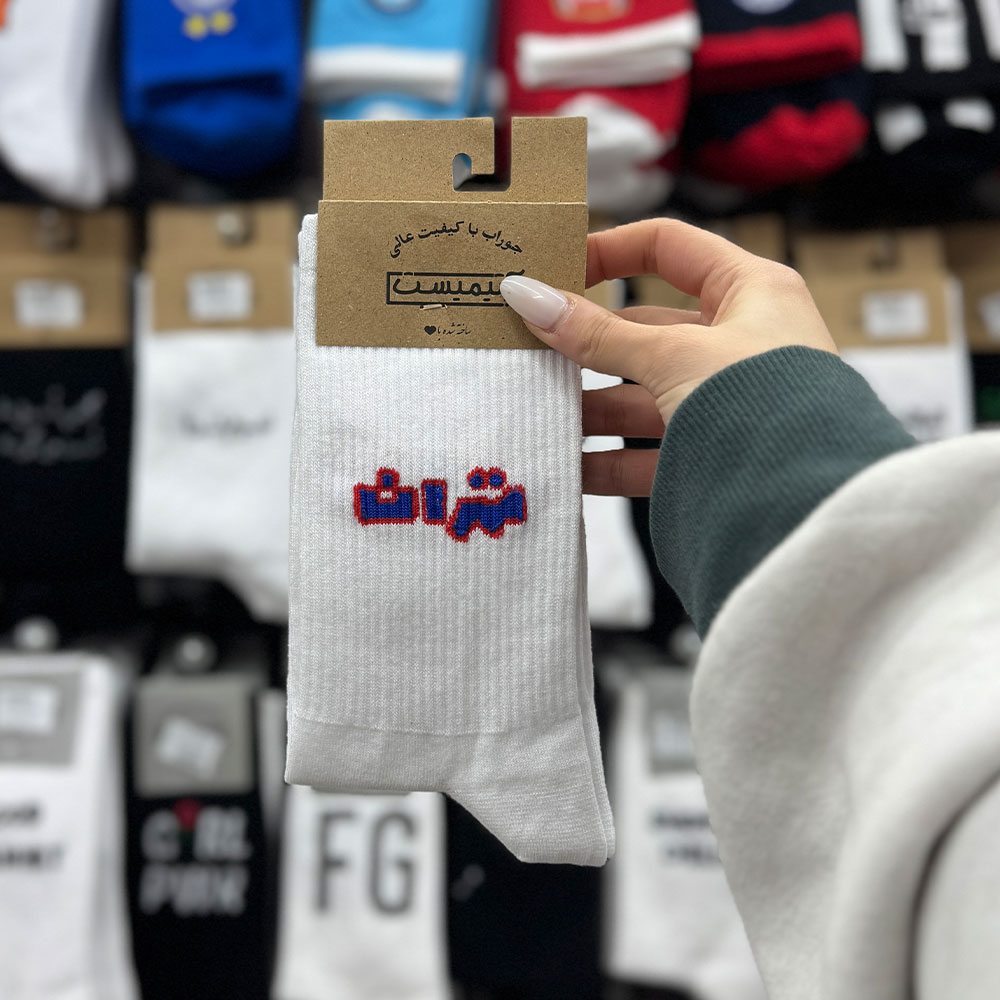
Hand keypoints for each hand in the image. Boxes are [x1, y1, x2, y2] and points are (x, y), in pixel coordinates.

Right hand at [499, 218, 837, 496]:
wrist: (810, 507)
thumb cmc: (763, 404)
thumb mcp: (673, 356)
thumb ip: (597, 333)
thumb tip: (528, 295)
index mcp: (749, 292)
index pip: (668, 248)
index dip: (608, 251)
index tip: (551, 272)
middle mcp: (738, 343)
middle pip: (642, 330)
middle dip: (584, 344)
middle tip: (526, 349)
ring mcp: (722, 403)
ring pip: (639, 395)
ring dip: (588, 406)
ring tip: (536, 410)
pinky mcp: (710, 457)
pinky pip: (646, 452)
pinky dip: (605, 460)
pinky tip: (564, 465)